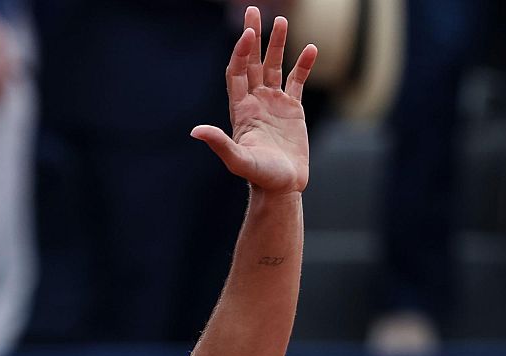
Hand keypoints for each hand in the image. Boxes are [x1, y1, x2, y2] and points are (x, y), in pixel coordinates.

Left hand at [191, 8, 316, 194]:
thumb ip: (219, 143)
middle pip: (253, 62)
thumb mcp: (238, 161)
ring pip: (275, 67)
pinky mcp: (293, 110)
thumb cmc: (260, 176)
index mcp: (242, 109)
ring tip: (282, 21)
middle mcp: (256, 102)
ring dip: (278, 45)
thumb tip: (195, 131)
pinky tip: (310, 49)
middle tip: (253, 10)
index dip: (241, 53)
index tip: (248, 34)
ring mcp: (274, 104)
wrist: (281, 187)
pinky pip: (297, 81)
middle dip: (253, 37)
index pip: (238, 72)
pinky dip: (303, 65)